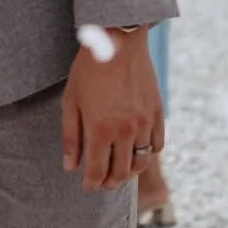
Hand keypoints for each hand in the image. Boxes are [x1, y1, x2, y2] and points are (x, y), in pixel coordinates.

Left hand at [61, 33, 164, 191]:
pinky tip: (137, 153)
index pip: (96, 171)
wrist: (119, 42)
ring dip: (129, 172)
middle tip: (101, 183)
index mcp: (100, 129)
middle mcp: (125, 131)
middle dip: (109, 183)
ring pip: (140, 162)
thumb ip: (70, 136)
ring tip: (119, 172)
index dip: (91, 183)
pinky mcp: (157, 113)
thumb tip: (70, 167)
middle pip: (120, 172)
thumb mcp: (71, 100)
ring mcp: (144, 123)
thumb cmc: (89, 69)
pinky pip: (157, 145)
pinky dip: (148, 154)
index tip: (87, 186)